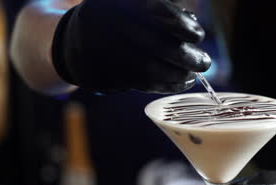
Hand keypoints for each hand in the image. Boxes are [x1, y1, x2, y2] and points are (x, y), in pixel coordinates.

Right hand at [51, 0, 210, 93]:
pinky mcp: (105, 76)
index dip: (182, 25)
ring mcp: (106, 53)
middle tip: (204, 62)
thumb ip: (159, 10)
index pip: (158, 12)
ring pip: (152, 68)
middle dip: (187, 56)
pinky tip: (181, 83)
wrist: (71, 44)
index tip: (197, 35)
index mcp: (118, 5)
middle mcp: (110, 27)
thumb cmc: (112, 22)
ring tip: (193, 75)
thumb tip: (191, 26)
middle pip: (158, 45)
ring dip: (179, 74)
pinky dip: (166, 85)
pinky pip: (142, 83)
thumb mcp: (128, 7)